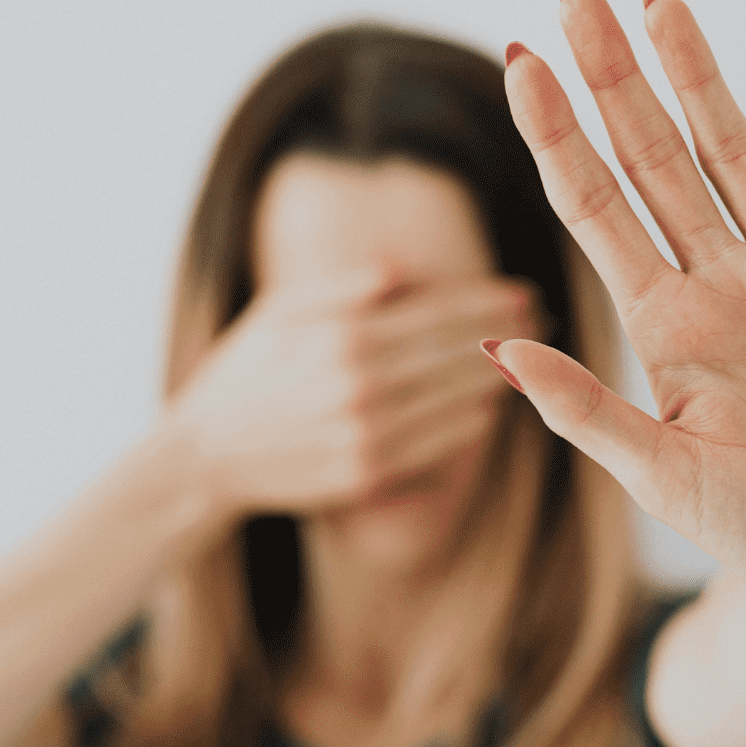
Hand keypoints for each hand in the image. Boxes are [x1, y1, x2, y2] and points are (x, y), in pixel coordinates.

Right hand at [167, 263, 536, 516]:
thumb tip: (401, 270)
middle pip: (456, 355)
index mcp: (341, 337)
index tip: (522, 291)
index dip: (485, 301)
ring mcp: (366, 435)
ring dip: (498, 381)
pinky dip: (469, 427)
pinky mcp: (368, 477)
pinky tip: (488, 410)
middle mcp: (360, 385)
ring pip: (456, 402)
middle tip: (541, 322)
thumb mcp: (278, 312)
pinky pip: (437, 449)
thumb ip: (341, 288)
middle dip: (505, 335)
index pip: (435, 312)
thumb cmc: (242, 374)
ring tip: (528, 362)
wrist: (204, 458)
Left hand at [491, 0, 745, 616]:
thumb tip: (495, 351)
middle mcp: (719, 283)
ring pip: (733, 147)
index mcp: (663, 328)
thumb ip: (587, 413)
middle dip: (612, 79)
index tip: (518, 65)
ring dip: (696, 73)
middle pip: (652, 158)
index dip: (556, 138)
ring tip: (654, 0)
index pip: (594, 208)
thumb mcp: (668, 480)